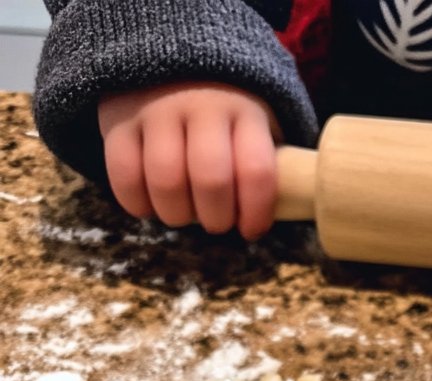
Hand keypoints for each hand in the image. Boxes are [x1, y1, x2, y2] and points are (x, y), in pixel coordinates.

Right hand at [98, 83, 279, 239]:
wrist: (168, 51)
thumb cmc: (223, 107)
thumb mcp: (254, 121)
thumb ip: (261, 158)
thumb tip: (265, 215)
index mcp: (245, 110)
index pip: (257, 170)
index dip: (256, 212)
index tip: (250, 230)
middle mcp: (202, 106)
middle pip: (210, 179)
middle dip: (216, 218)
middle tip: (216, 224)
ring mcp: (157, 109)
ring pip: (166, 180)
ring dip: (176, 214)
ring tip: (182, 215)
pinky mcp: (118, 119)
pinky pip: (123, 173)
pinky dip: (136, 203)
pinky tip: (149, 207)